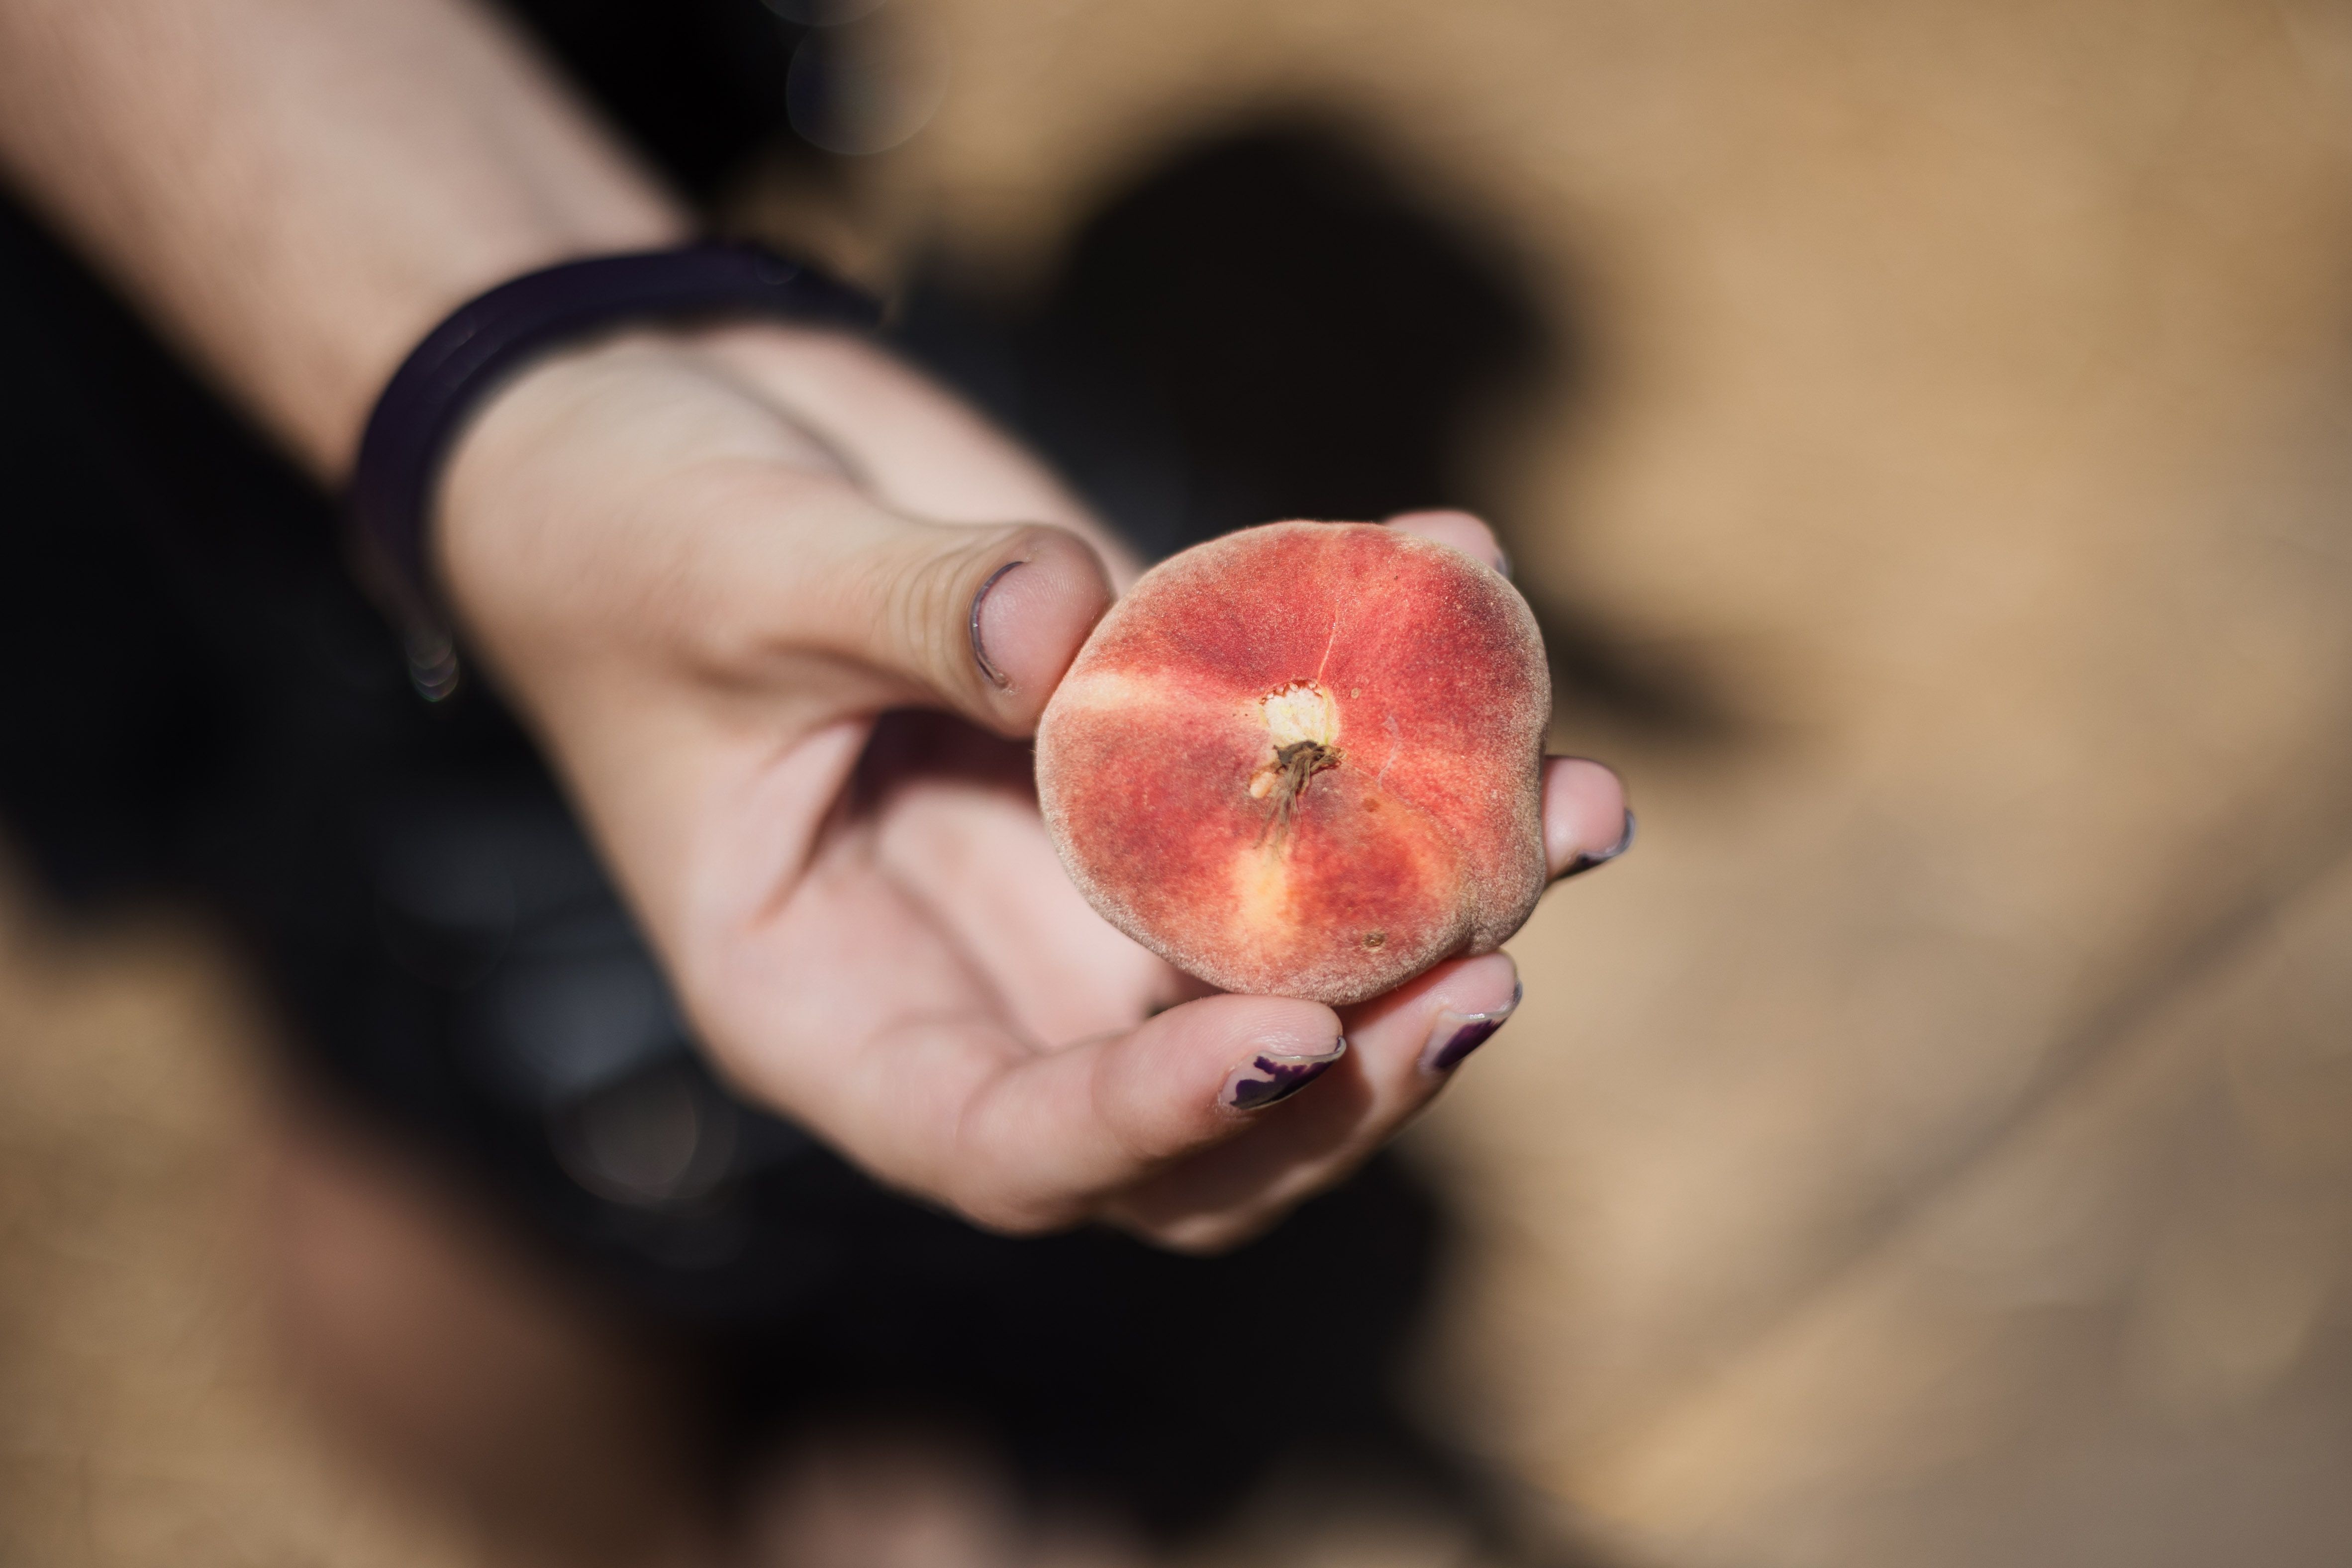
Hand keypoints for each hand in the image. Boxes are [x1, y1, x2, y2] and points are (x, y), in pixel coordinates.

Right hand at [436, 323, 1629, 1250]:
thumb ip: (893, 606)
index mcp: (839, 1013)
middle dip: (1356, 1069)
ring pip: (1298, 972)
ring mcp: (1084, 877)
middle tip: (1487, 963)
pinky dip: (1408, 704)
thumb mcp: (724, 569)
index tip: (1289, 1036)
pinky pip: (1307, 781)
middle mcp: (984, 978)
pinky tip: (1464, 567)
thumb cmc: (617, 528)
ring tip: (1581, 803)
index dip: (1156, 1125)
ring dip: (1447, 907)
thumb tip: (1073, 625)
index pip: (1013, 1147)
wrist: (655, 422)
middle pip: (1206, 1118)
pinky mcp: (1157, 752)